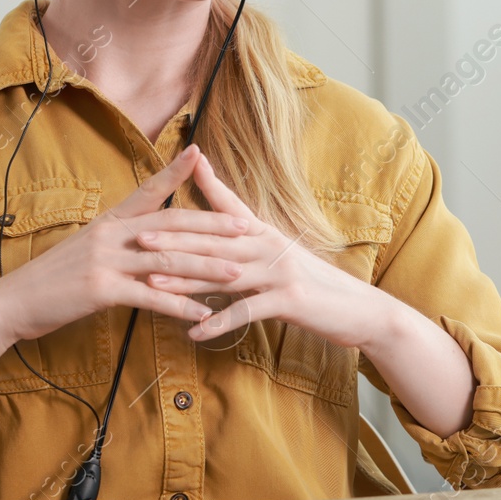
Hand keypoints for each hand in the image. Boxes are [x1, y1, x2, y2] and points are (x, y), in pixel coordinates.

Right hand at [0, 144, 236, 344]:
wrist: (10, 303)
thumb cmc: (51, 280)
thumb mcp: (85, 250)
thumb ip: (116, 241)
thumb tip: (143, 237)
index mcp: (108, 222)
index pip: (147, 190)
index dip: (174, 172)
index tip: (200, 153)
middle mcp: (110, 235)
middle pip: (171, 224)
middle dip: (211, 225)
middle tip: (246, 226)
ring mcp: (106, 261)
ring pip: (168, 260)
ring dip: (206, 268)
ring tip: (238, 273)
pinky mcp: (101, 290)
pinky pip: (151, 297)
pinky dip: (180, 305)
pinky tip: (204, 312)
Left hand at [133, 150, 400, 349]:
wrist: (361, 309)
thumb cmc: (318, 286)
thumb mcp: (286, 258)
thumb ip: (255, 246)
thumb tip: (225, 241)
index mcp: (267, 234)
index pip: (230, 206)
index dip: (206, 185)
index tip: (178, 167)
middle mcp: (270, 247)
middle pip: (214, 241)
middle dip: (175, 240)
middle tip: (139, 238)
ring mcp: (279, 272)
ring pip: (223, 274)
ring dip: (185, 281)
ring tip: (151, 284)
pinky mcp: (288, 300)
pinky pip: (245, 312)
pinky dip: (218, 323)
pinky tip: (194, 332)